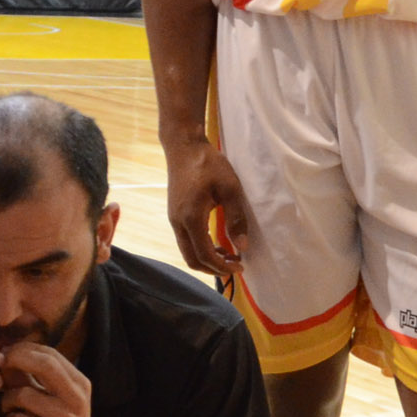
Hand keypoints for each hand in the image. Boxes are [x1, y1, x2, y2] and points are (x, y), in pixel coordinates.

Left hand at [1, 344, 97, 416]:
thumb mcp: (57, 400)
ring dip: (7, 400)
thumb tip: (6, 356)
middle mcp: (77, 398)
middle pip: (45, 364)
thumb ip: (36, 379)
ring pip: (24, 395)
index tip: (4, 353)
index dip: (24, 349)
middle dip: (16, 360)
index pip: (51, 354)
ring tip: (8, 407)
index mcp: (80, 383)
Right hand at [164, 137, 254, 279]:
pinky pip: (185, 241)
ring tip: (228, 256)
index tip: (240, 266)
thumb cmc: (208, 164)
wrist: (183, 147)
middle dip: (213, 268)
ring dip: (206, 259)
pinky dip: (200, 249)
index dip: (222, 266)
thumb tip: (242, 247)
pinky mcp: (174, 215)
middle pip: (192, 260)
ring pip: (187, 252)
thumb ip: (236, 218)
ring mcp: (173, 219)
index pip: (204, 255)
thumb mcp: (230, 188)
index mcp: (191, 218)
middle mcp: (178, 223)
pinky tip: (216, 243)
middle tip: (234, 266)